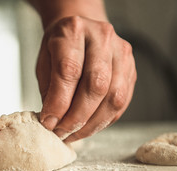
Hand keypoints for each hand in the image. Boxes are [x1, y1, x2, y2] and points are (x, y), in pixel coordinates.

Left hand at [37, 16, 136, 141]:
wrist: (82, 32)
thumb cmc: (59, 48)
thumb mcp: (44, 63)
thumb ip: (49, 90)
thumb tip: (53, 121)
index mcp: (74, 30)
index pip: (69, 70)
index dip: (59, 102)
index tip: (49, 123)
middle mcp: (102, 38)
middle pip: (96, 85)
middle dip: (77, 117)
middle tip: (61, 133)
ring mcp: (122, 53)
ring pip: (113, 97)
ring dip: (92, 124)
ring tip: (73, 134)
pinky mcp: (132, 70)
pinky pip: (122, 103)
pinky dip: (104, 120)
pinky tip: (88, 126)